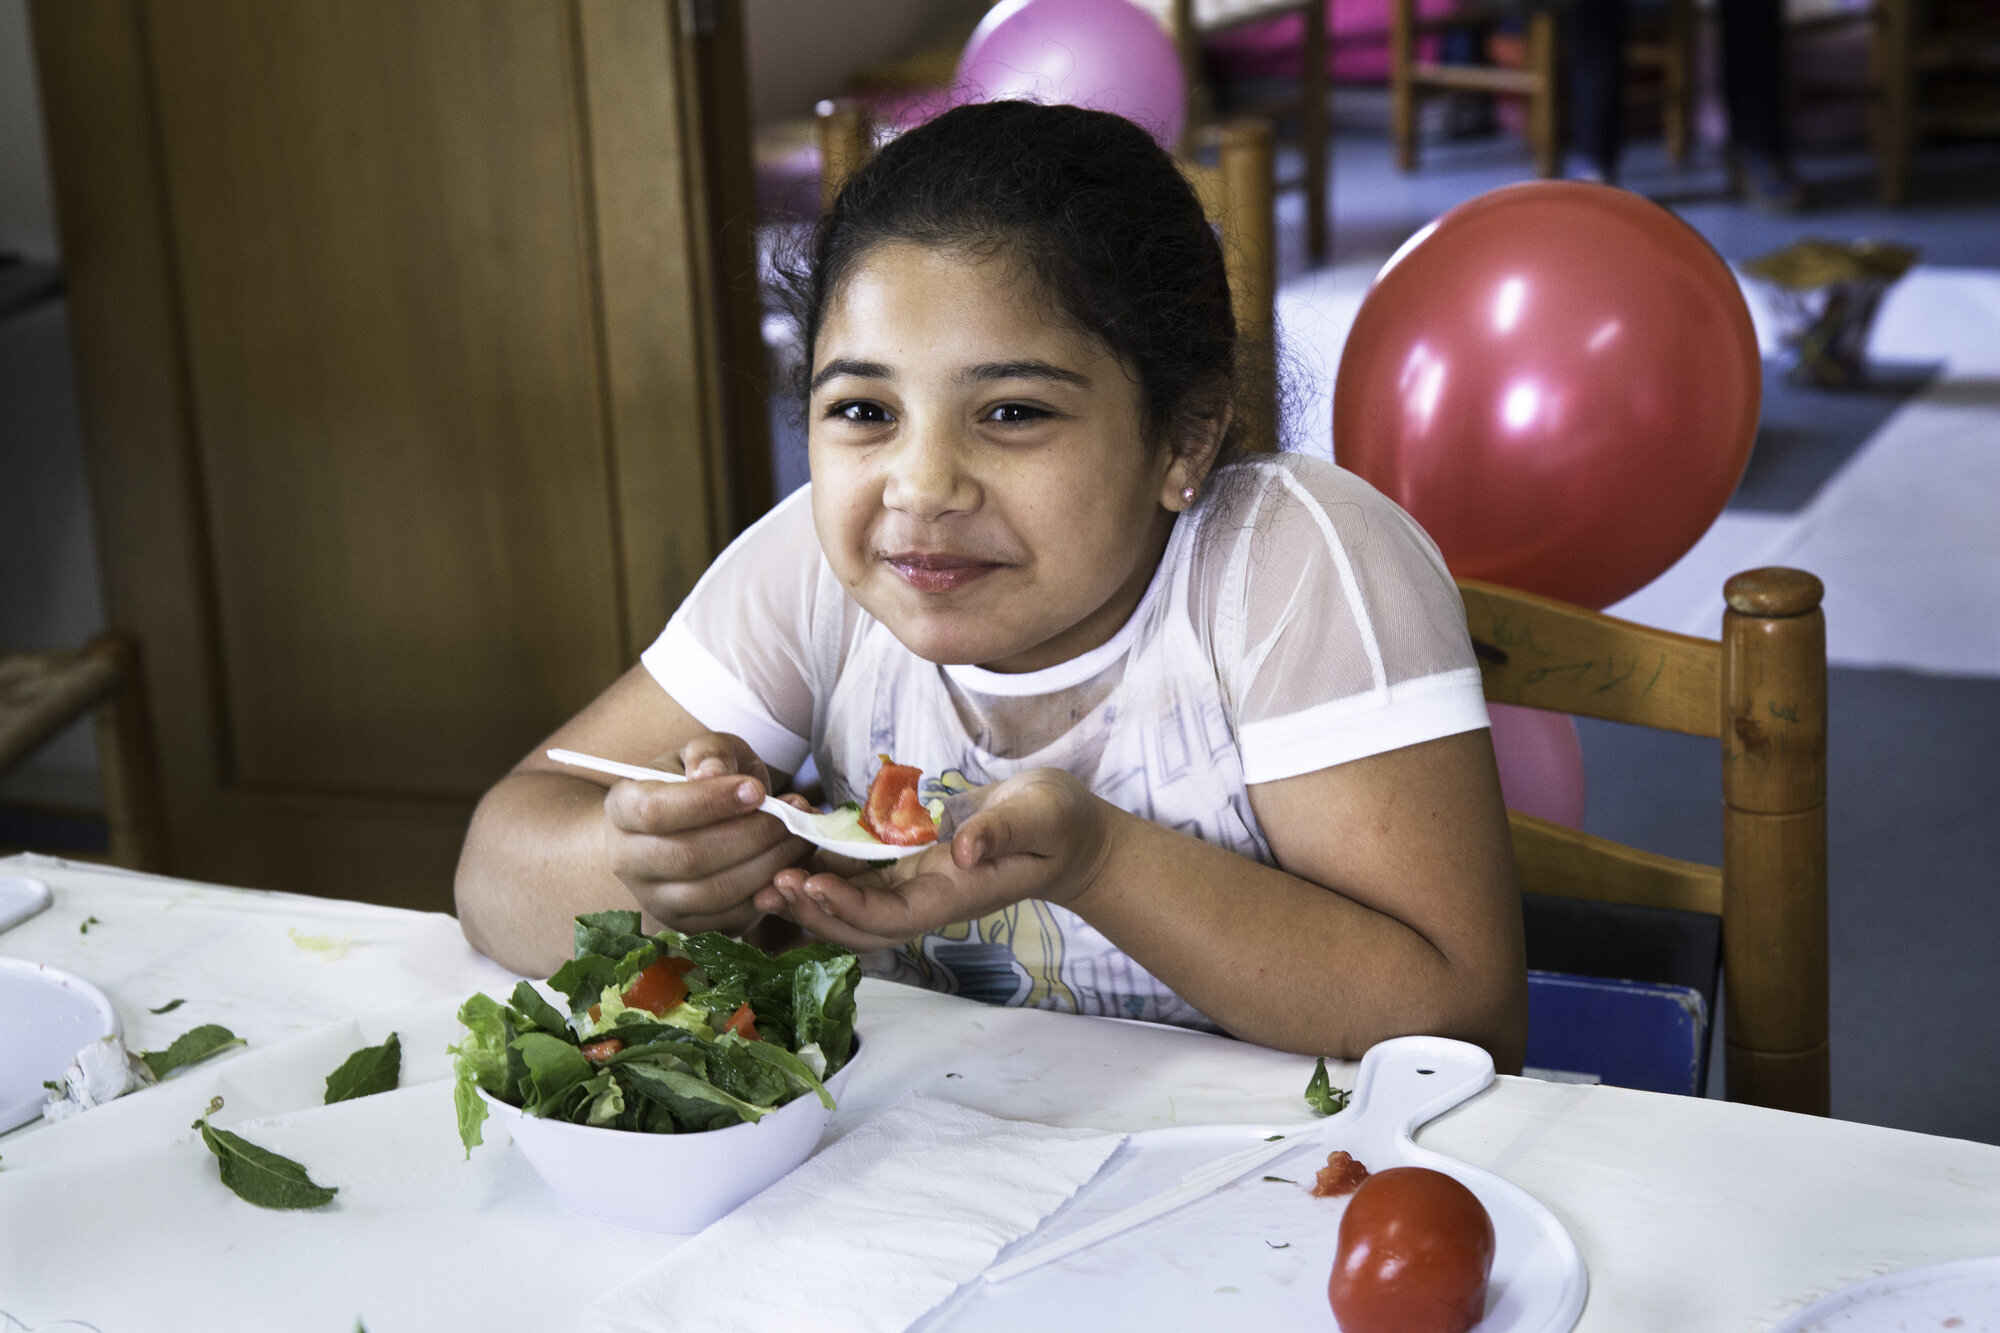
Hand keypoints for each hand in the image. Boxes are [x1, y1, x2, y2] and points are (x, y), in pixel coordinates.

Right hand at [604, 733, 812, 934]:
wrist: (695, 823)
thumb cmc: (700, 780)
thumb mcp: (705, 752)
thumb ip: (710, 754)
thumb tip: (712, 773)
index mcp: (622, 809)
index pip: (656, 811)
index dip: (709, 802)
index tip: (756, 790)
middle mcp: (627, 860)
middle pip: (689, 856)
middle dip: (751, 835)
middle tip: (794, 815)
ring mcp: (654, 900)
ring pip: (714, 892)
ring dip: (767, 864)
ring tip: (799, 836)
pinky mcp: (688, 926)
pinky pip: (731, 917)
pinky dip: (768, 892)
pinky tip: (790, 864)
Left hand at [751, 768, 1115, 951]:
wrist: (1065, 829)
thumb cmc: (1056, 824)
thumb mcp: (1038, 818)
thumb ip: (1002, 833)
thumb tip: (961, 850)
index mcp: (953, 894)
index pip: (891, 917)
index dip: (849, 907)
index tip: (812, 883)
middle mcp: (926, 897)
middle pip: (859, 925)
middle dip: (813, 912)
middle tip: (769, 887)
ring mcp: (915, 882)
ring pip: (851, 905)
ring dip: (808, 898)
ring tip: (765, 881)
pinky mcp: (907, 862)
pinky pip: (858, 876)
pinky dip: (824, 870)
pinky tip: (793, 852)